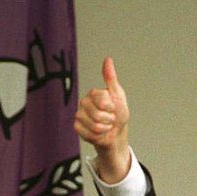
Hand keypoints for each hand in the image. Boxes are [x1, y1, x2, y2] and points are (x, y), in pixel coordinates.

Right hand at [74, 57, 130, 182]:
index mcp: (94, 94)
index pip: (100, 99)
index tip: (113, 108)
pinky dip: (97, 135)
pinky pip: (87, 132)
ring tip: (106, 126)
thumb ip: (111, 78)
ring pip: (93, 124)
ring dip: (104, 128)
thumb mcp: (118, 95)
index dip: (110, 107)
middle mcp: (84, 103)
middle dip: (108, 119)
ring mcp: (79, 115)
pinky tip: (99, 133)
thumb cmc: (118, 114)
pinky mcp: (77, 127)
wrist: (116, 134)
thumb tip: (108, 59)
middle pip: (96, 114)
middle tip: (110, 119)